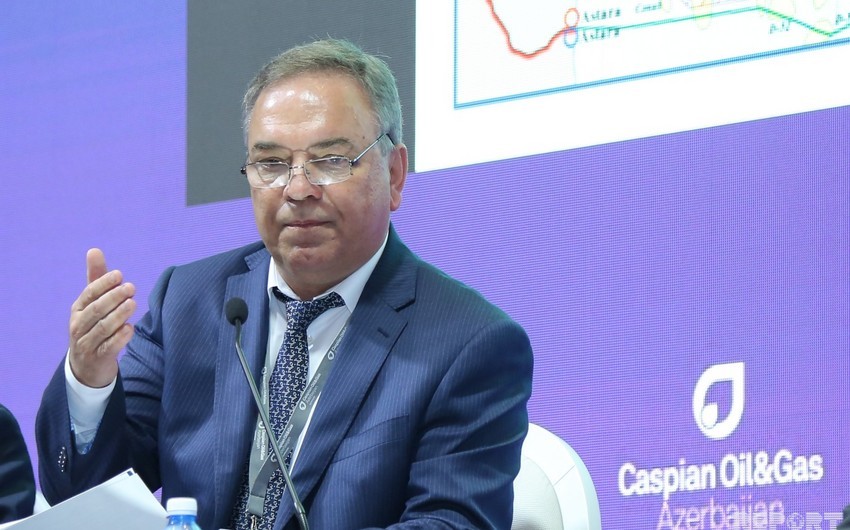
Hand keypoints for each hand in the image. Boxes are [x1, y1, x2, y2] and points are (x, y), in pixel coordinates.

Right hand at [68, 248, 136, 387]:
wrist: (86, 366)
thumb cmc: (92, 327)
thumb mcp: (92, 303)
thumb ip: (96, 278)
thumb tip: (94, 250)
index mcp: (78, 310)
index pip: (89, 294)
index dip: (103, 284)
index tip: (119, 275)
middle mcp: (79, 326)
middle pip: (96, 310)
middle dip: (113, 297)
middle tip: (131, 287)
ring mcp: (87, 343)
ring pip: (102, 328)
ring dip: (118, 315)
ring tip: (133, 303)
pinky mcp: (98, 358)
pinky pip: (108, 347)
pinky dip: (119, 338)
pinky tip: (130, 328)